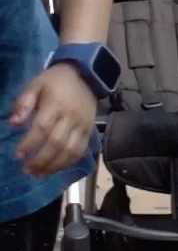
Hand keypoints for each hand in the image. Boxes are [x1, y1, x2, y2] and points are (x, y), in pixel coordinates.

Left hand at [10, 63, 97, 177]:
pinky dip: (69, 162)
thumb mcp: (35, 85)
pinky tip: (57, 168)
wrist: (85, 76)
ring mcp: (82, 125)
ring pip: (71, 150)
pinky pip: (81, 150)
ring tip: (40, 174)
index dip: (30, 143)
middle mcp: (71, 117)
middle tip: (27, 170)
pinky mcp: (90, 130)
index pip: (42, 128)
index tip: (18, 155)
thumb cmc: (55, 81)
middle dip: (41, 160)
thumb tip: (14, 123)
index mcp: (56, 104)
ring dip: (55, 165)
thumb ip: (23, 103)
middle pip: (57, 143)